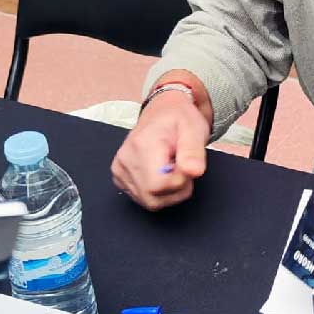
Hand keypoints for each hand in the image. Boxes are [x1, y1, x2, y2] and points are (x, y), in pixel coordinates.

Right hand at [110, 93, 209, 209]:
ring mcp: (119, 169)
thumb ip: (193, 152)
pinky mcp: (119, 177)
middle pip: (153, 198)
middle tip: (182, 165)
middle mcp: (125, 159)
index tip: (187, 166)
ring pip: (149, 201)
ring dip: (169, 191)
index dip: (179, 182)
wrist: (163, 111)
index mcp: (141, 145)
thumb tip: (194, 172)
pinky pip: (143, 198)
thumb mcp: (193, 129)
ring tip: (173, 167)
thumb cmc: (179, 119)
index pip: (158, 185)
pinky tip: (162, 172)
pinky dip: (158, 191)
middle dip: (176, 188)